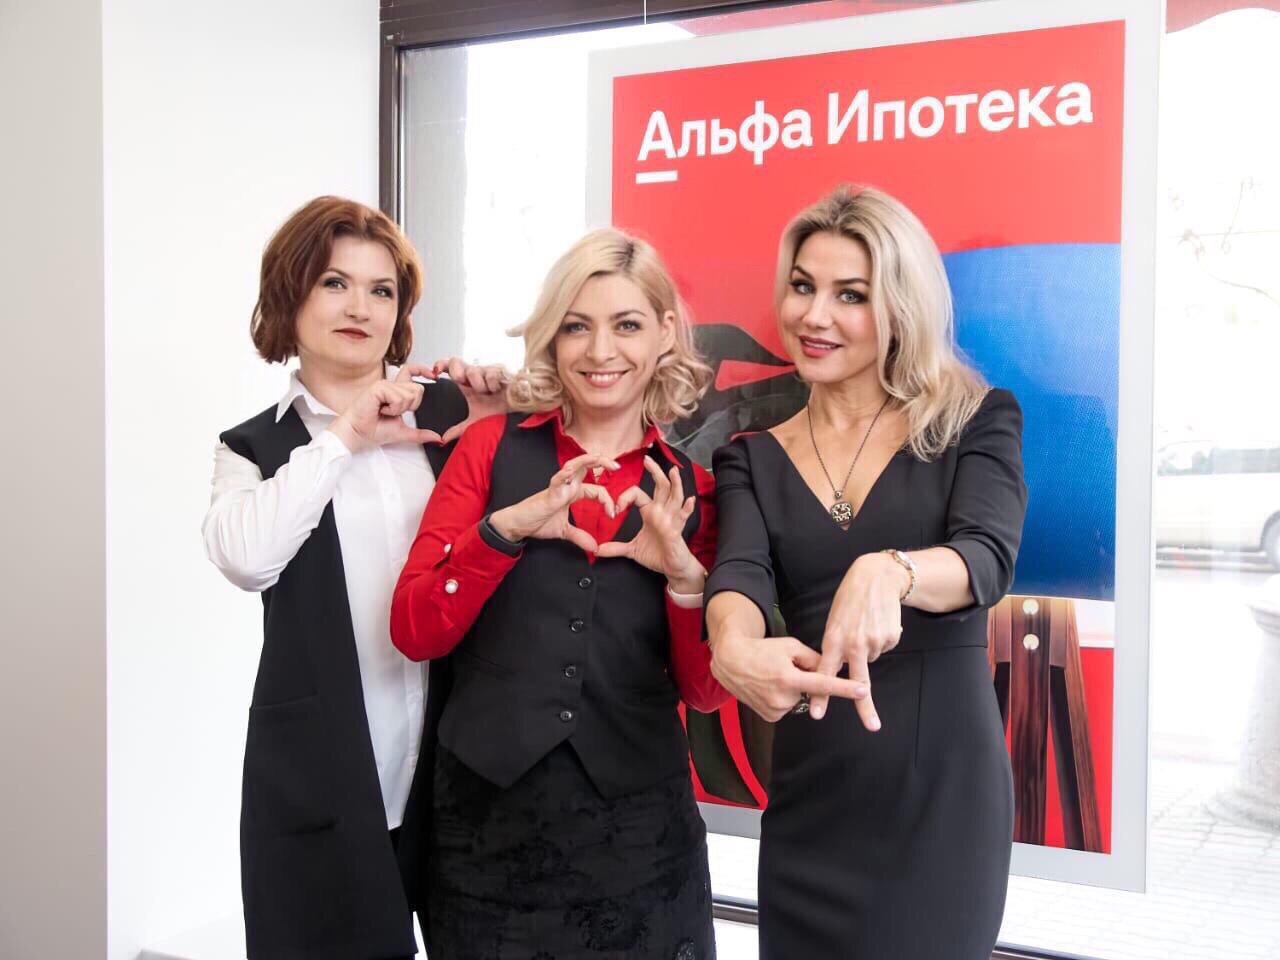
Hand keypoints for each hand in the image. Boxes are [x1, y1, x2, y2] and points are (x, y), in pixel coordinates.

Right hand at [328, 365, 443, 452]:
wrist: (358, 434)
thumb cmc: (373, 430)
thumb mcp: (403, 432)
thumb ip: (420, 434)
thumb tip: (437, 438)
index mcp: (396, 392)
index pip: (411, 372)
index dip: (423, 370)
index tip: (434, 376)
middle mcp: (390, 386)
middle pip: (418, 388)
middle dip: (411, 406)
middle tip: (394, 412)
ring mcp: (384, 385)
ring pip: (410, 394)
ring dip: (400, 409)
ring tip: (385, 412)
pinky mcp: (378, 388)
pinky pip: (398, 397)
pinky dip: (393, 408)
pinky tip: (381, 410)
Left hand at [431, 356, 510, 443]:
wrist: (515, 412)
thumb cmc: (497, 411)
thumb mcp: (474, 421)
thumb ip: (458, 429)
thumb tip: (443, 439)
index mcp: (465, 382)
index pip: (449, 367)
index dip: (440, 365)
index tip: (435, 373)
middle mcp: (474, 373)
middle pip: (456, 361)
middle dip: (457, 374)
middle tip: (464, 384)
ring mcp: (487, 370)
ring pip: (473, 370)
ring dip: (479, 386)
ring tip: (488, 394)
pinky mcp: (500, 370)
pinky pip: (490, 374)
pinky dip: (493, 386)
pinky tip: (498, 390)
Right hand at [489, 453, 619, 553]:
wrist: (518, 525)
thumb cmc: (537, 523)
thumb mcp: (564, 532)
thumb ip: (580, 537)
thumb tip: (594, 548)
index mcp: (572, 493)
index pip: (596, 490)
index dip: (608, 500)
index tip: (612, 514)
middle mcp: (567, 486)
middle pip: (586, 468)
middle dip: (602, 462)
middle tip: (617, 466)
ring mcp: (558, 487)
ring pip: (573, 467)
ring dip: (586, 461)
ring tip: (599, 457)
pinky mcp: (548, 493)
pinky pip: (556, 481)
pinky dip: (563, 475)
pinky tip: (570, 470)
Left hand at [596, 456, 702, 591]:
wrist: (672, 567)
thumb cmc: (657, 555)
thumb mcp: (632, 550)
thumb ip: (615, 548)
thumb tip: (598, 550)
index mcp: (651, 512)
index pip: (638, 494)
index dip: (625, 497)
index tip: (616, 508)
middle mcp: (662, 512)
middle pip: (661, 486)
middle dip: (655, 472)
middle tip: (647, 459)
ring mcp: (671, 520)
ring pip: (675, 496)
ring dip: (675, 484)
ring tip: (674, 471)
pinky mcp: (677, 531)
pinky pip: (683, 518)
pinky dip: (687, 509)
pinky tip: (690, 500)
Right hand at [709, 631, 868, 722]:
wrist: (730, 662)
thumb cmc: (761, 649)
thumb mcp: (789, 645)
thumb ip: (813, 658)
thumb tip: (831, 667)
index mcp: (789, 678)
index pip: (823, 684)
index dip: (844, 688)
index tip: (862, 692)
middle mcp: (782, 697)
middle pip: (809, 691)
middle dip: (803, 680)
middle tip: (784, 668)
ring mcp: (775, 710)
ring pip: (798, 700)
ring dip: (793, 690)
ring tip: (773, 677)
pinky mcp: (770, 717)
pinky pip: (787, 707)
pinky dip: (783, 698)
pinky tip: (769, 687)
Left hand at [808, 552, 909, 727]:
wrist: (876, 578)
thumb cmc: (850, 599)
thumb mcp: (834, 620)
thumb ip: (834, 644)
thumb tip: (839, 666)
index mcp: (834, 639)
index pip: (825, 673)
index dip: (821, 695)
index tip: (817, 713)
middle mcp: (854, 643)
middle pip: (858, 681)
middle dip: (863, 705)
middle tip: (872, 726)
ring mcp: (874, 641)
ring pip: (870, 659)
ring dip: (868, 648)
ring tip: (866, 625)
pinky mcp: (890, 637)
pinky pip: (884, 647)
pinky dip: (881, 639)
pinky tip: (878, 623)